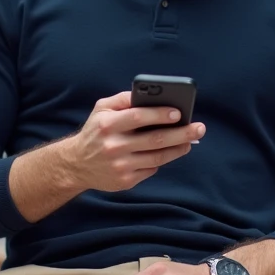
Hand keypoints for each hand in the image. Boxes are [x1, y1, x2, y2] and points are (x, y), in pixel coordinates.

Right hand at [62, 91, 205, 192]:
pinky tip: (169, 153)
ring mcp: (120, 166)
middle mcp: (113, 146)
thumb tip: (151, 94)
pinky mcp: (125, 181)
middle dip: (181, 134)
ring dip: (178, 149)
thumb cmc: (95, 131)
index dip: (160, 114)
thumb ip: (123, 99)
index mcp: (107, 125)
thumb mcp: (101, 109)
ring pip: (157, 158)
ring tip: (190, 141)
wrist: (76, 164)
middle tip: (199, 128)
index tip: (178, 113)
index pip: (138, 117)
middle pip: (154, 140)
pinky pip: (151, 170)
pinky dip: (162, 160)